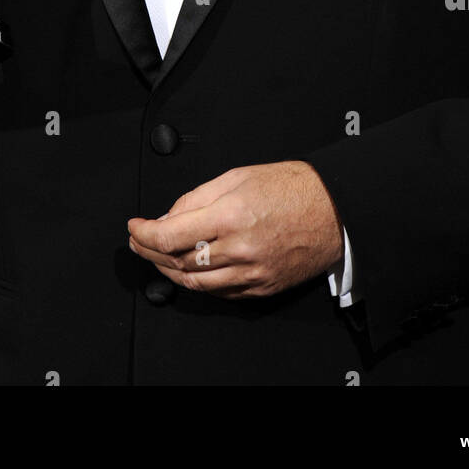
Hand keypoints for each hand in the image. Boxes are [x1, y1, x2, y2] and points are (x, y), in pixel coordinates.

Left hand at [127, 161, 344, 298]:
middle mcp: (240, 248)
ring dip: (169, 272)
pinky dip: (199, 283)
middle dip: (150, 253)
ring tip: (157, 257)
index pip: (171, 235)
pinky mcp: (262, 287)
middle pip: (178, 262)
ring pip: (196, 283)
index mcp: (231, 215)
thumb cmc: (291, 187)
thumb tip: (169, 216)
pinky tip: (189, 269)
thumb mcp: (238, 175)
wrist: (334, 209)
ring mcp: (252, 273)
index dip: (145, 234)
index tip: (134, 227)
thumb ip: (198, 197)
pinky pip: (220, 293)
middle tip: (139, 241)